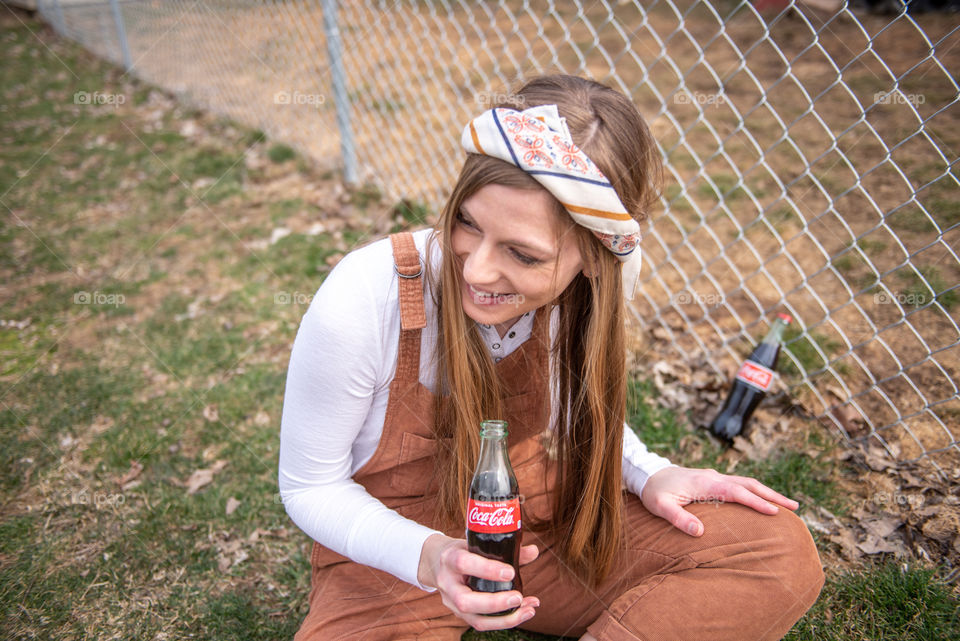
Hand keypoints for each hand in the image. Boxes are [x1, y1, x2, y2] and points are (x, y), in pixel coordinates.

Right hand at [418, 534, 539, 630]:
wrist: (436, 563)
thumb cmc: (462, 551)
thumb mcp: (475, 544)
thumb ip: (503, 549)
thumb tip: (534, 551)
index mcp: (450, 559)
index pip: (464, 564)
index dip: (486, 569)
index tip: (510, 572)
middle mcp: (448, 584)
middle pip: (465, 601)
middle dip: (494, 603)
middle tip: (518, 597)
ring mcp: (452, 602)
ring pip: (475, 619)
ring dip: (505, 619)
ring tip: (529, 610)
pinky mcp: (460, 614)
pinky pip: (481, 623)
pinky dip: (504, 621)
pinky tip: (523, 612)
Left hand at [640, 466, 798, 535]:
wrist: (647, 474)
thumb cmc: (654, 492)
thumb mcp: (660, 507)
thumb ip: (678, 518)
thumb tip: (699, 532)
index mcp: (706, 483)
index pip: (737, 492)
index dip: (757, 502)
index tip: (775, 512)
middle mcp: (714, 477)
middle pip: (750, 484)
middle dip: (772, 495)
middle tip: (795, 508)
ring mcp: (714, 478)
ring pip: (746, 483)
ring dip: (767, 492)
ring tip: (787, 505)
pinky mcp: (712, 481)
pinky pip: (739, 485)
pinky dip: (755, 492)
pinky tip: (761, 501)